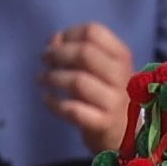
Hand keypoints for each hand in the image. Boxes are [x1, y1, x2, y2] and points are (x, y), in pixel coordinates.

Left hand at [41, 23, 139, 154]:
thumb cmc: (105, 94)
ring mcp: (114, 101)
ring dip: (53, 77)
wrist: (124, 133)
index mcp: (121, 56)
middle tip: (45, 59)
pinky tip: (47, 99)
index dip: (69, 34)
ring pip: (78, 81)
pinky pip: (73, 110)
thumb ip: (77, 50)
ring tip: (42, 79)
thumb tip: (52, 41)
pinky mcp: (103, 124)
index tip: (56, 43)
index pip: (94, 32)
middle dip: (58, 53)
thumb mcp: (99, 68)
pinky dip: (55, 103)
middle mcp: (122, 76)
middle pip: (85, 53)